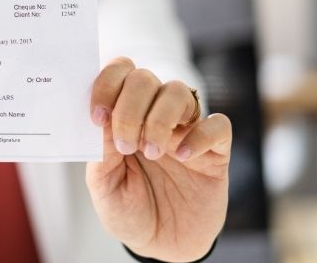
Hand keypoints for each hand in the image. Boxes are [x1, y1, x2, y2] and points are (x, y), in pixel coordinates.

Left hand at [85, 57, 230, 261]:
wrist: (162, 244)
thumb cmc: (129, 208)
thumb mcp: (104, 186)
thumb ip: (102, 152)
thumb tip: (104, 120)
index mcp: (122, 114)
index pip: (118, 73)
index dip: (106, 84)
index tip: (98, 116)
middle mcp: (153, 114)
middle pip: (145, 78)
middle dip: (130, 107)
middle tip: (126, 145)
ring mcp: (185, 129)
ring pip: (179, 92)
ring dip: (160, 119)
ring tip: (151, 152)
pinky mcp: (215, 151)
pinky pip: (218, 125)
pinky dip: (200, 136)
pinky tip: (183, 157)